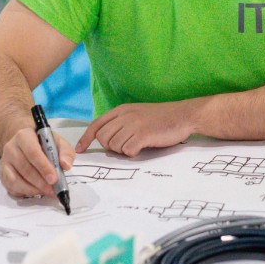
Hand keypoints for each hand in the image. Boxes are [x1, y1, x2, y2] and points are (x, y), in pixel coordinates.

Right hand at [0, 127, 74, 197]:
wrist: (24, 142)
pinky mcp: (2, 173)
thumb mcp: (57, 142)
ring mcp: (5, 161)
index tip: (54, 179)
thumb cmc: (43, 143)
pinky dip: (24, 193)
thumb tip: (66, 165)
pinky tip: (35, 192)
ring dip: (32, 190)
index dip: (43, 167)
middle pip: (24, 168)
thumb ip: (65, 152)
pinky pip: (11, 187)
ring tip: (45, 192)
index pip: (32, 152)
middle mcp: (11, 148)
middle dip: (40, 182)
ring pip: (15, 180)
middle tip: (52, 190)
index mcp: (24, 136)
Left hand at [75, 102, 194, 156]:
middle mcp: (125, 116)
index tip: (81, 150)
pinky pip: (127, 150)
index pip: (96, 124)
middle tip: (126, 145)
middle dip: (110, 146)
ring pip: (114, 146)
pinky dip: (133, 153)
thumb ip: (121, 123)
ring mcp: (134, 124)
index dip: (86, 138)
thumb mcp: (136, 114)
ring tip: (136, 145)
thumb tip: (105, 139)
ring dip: (123, 150)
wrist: (183, 115)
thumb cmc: (161, 118)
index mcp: (121, 110)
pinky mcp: (143, 134)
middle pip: (103, 138)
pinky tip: (142, 147)